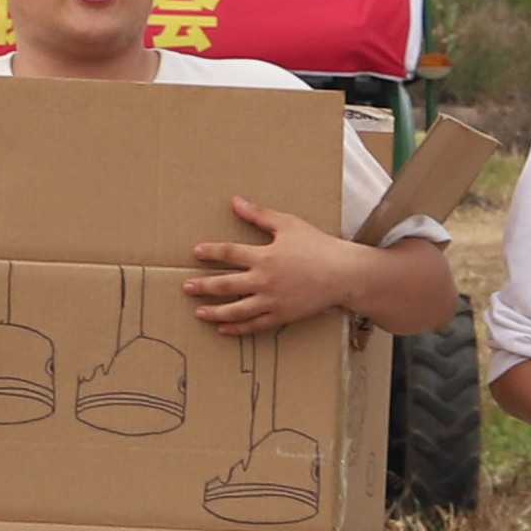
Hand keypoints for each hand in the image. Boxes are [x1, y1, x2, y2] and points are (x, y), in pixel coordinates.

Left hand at [183, 198, 356, 334]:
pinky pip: (255, 325)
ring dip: (215, 312)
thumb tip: (235, 201)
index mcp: (265, 256)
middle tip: (186, 287)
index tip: (196, 252)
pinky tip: (223, 328)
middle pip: (226, 285)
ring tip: (198, 313)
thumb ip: (259, 215)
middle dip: (203, 286)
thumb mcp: (288, 225)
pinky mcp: (282, 316)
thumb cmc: (318, 246)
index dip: (211, 252)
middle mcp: (265, 280)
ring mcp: (273, 301)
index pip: (229, 253)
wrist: (344, 274)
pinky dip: (238, 328)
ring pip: (236, 310)